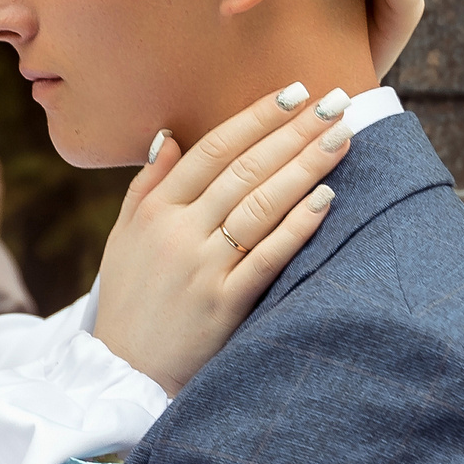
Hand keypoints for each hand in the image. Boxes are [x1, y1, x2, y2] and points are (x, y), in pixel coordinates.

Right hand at [91, 85, 352, 395]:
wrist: (122, 370)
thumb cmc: (130, 299)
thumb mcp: (123, 237)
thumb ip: (146, 185)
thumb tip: (170, 136)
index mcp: (154, 210)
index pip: (212, 149)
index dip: (256, 118)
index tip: (294, 93)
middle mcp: (177, 233)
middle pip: (245, 170)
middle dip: (294, 131)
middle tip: (335, 101)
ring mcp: (201, 268)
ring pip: (261, 205)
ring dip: (305, 167)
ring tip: (341, 137)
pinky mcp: (224, 305)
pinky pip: (268, 257)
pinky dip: (298, 225)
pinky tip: (327, 198)